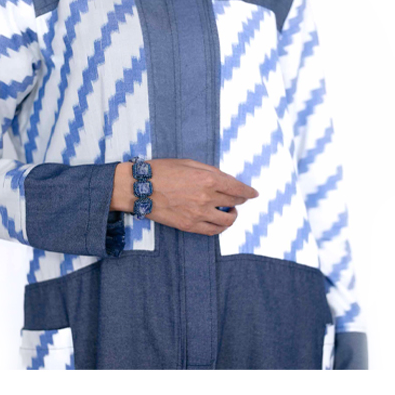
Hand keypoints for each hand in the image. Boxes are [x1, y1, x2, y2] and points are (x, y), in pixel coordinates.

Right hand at [111, 158, 258, 235]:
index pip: (237, 188)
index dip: (248, 191)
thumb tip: (225, 179)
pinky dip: (220, 227)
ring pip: (227, 220)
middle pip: (234, 202)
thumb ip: (210, 171)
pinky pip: (213, 231)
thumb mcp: (188, 163)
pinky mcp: (189, 226)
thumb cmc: (162, 171)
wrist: (140, 188)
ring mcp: (199, 214)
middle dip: (241, 201)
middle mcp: (207, 197)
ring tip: (230, 212)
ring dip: (232, 216)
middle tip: (240, 200)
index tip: (254, 193)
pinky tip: (219, 222)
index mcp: (208, 179)